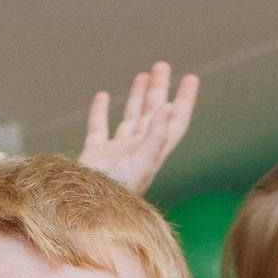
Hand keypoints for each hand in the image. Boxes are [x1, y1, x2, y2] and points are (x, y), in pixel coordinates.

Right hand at [78, 61, 199, 195]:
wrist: (86, 211)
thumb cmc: (117, 192)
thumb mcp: (142, 162)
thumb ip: (156, 135)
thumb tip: (168, 106)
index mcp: (154, 151)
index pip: (175, 121)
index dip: (184, 100)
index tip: (190, 78)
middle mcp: (138, 150)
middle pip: (154, 114)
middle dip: (159, 90)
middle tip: (162, 65)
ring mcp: (116, 153)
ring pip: (131, 119)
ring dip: (138, 97)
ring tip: (143, 74)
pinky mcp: (95, 155)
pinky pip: (99, 128)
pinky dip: (101, 112)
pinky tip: (103, 96)